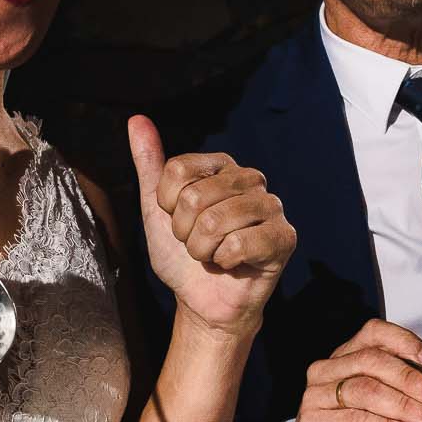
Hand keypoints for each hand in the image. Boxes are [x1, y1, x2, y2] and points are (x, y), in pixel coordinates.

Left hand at [130, 117, 294, 339]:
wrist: (202, 302)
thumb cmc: (182, 255)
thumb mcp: (157, 210)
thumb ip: (150, 164)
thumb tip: (137, 120)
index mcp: (222, 165)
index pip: (177, 171)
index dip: (168, 206)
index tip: (179, 222)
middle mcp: (250, 178)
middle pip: (195, 197)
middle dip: (185, 233)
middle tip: (198, 244)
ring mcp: (271, 206)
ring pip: (215, 222)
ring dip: (203, 250)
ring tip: (214, 255)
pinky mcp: (284, 236)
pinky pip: (239, 244)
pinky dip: (226, 262)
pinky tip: (234, 265)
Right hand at [278, 319, 421, 421]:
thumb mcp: (383, 409)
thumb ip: (403, 393)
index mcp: (345, 359)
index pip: (374, 333)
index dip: (404, 342)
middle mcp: (327, 372)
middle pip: (372, 361)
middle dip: (410, 379)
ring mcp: (316, 398)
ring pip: (365, 390)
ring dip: (404, 405)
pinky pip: (356, 421)